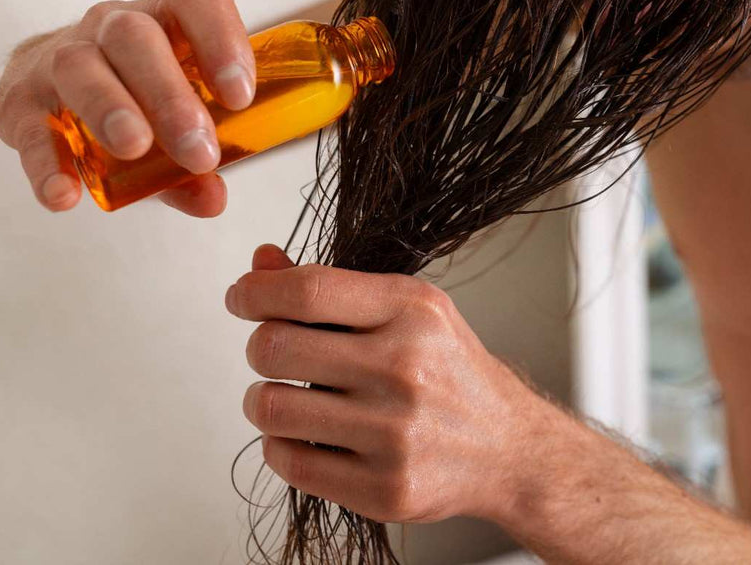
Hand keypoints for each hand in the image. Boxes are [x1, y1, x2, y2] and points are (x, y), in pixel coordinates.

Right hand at [0, 0, 256, 216]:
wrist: (52, 95)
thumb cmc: (137, 101)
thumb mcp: (177, 127)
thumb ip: (195, 166)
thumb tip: (213, 199)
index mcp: (166, 20)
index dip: (220, 36)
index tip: (240, 96)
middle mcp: (112, 26)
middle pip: (136, 37)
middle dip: (170, 94)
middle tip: (199, 151)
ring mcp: (60, 57)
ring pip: (80, 66)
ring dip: (111, 109)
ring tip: (135, 150)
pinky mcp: (20, 100)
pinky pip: (32, 127)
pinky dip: (49, 162)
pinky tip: (65, 194)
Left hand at [227, 244, 549, 523]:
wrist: (509, 448)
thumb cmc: (450, 372)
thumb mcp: (408, 311)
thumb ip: (332, 289)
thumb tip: (260, 263)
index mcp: (413, 312)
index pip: (307, 291)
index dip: (255, 291)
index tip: (241, 298)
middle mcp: (406, 369)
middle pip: (274, 347)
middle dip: (261, 347)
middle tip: (276, 354)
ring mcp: (395, 434)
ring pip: (270, 407)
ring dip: (263, 400)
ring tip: (287, 398)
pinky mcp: (384, 487)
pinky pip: (288, 462)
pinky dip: (281, 447)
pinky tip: (306, 436)